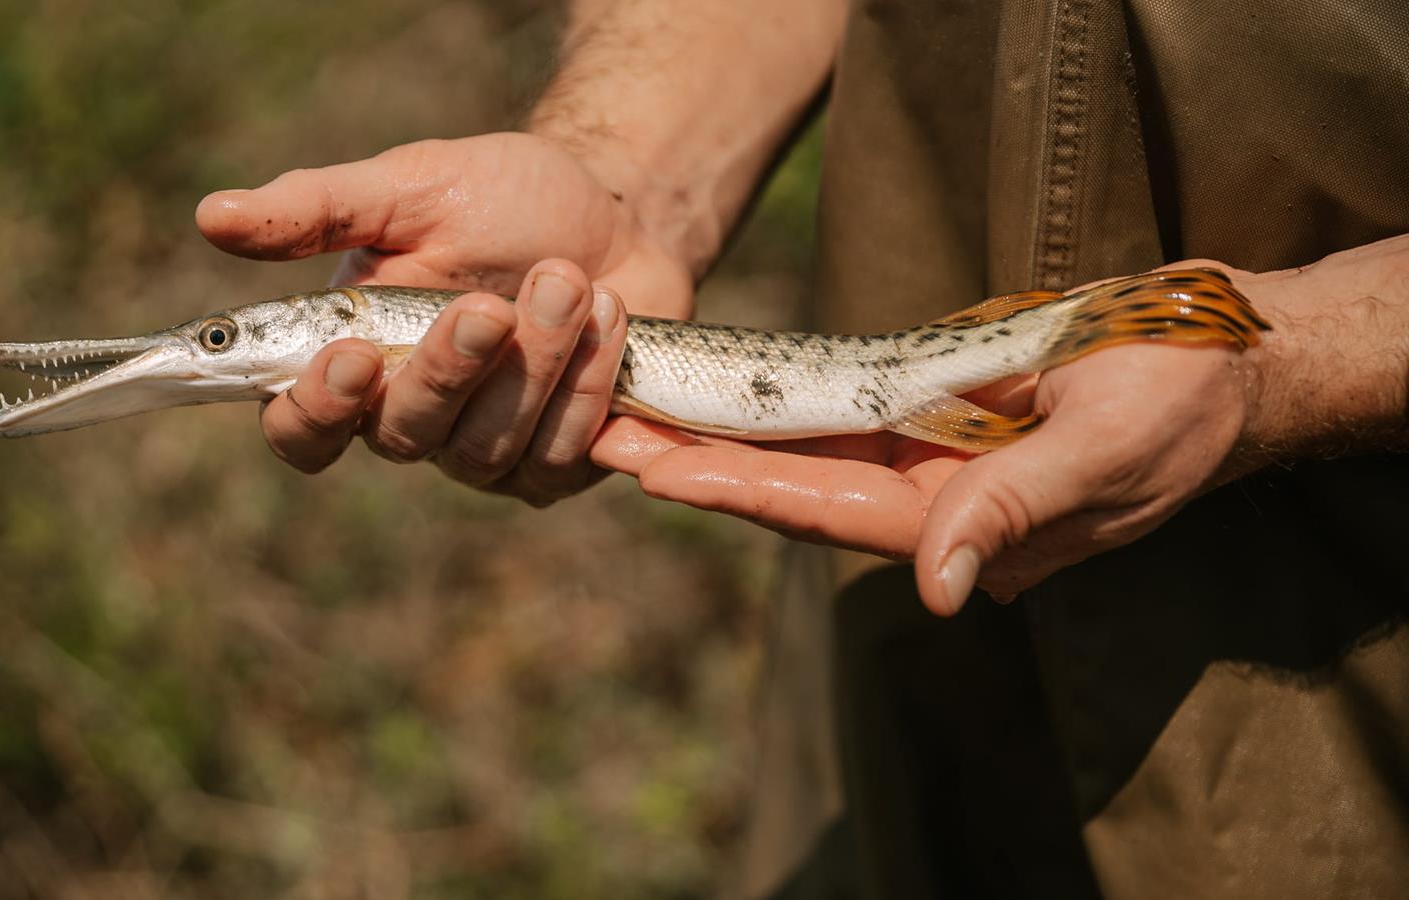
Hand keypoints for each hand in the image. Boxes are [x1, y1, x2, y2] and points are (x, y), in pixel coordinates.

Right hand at [195, 132, 692, 503]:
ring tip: (571, 280)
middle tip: (485, 306)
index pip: (299, 430)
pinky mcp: (557, 464)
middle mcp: (411, 421)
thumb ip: (318, 209)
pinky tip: (610, 316)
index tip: (355, 355)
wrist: (615, 212)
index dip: (315, 411)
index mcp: (355, 364)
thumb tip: (210, 216)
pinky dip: (585, 385)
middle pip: (401, 438)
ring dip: (532, 365)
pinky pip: (559, 456)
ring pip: (486, 450)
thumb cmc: (501, 198)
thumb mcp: (411, 187)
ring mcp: (485, 453)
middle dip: (446, 372)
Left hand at [592, 262, 1286, 615]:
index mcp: (962, 524)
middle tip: (599, 432)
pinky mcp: (938, 414)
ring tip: (632, 403)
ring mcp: (932, 460)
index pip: (827, 514)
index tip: (654, 473)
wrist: (1224, 361)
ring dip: (721, 429)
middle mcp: (931, 502)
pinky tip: (720, 383)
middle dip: (698, 462)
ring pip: (805, 449)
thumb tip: (944, 593)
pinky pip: (842, 411)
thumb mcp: (1107, 453)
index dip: (738, 493)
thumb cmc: (1181, 407)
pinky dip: (780, 401)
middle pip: (792, 487)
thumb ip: (1019, 512)